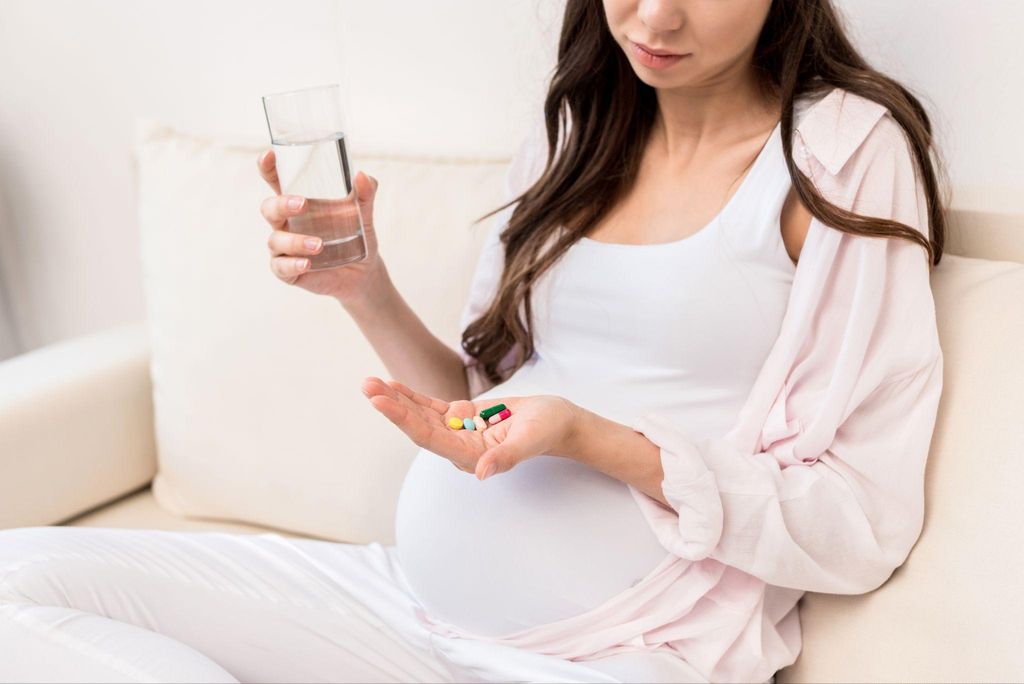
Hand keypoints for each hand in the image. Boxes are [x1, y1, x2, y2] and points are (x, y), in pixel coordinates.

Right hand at [257, 149, 386, 304]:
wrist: (363, 272)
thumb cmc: (356, 236)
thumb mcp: (363, 214)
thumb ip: (364, 194)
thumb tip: (362, 176)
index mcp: (298, 202)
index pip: (276, 181)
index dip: (267, 168)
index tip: (269, 155)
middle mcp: (286, 223)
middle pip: (269, 208)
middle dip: (281, 204)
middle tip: (303, 204)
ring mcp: (284, 247)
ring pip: (275, 240)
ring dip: (295, 241)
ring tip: (320, 245)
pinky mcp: (289, 271)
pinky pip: (281, 267)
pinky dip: (292, 264)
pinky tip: (307, 263)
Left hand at [361, 376, 579, 479]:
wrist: (558, 422)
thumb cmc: (547, 431)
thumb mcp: (530, 440)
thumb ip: (506, 457)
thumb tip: (481, 472)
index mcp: (470, 455)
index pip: (429, 437)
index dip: (403, 419)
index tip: (381, 402)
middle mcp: (458, 446)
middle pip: (417, 425)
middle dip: (392, 406)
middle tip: (367, 386)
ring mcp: (458, 431)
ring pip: (419, 415)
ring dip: (396, 400)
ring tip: (370, 382)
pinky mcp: (462, 417)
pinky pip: (431, 407)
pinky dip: (411, 397)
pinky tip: (392, 386)